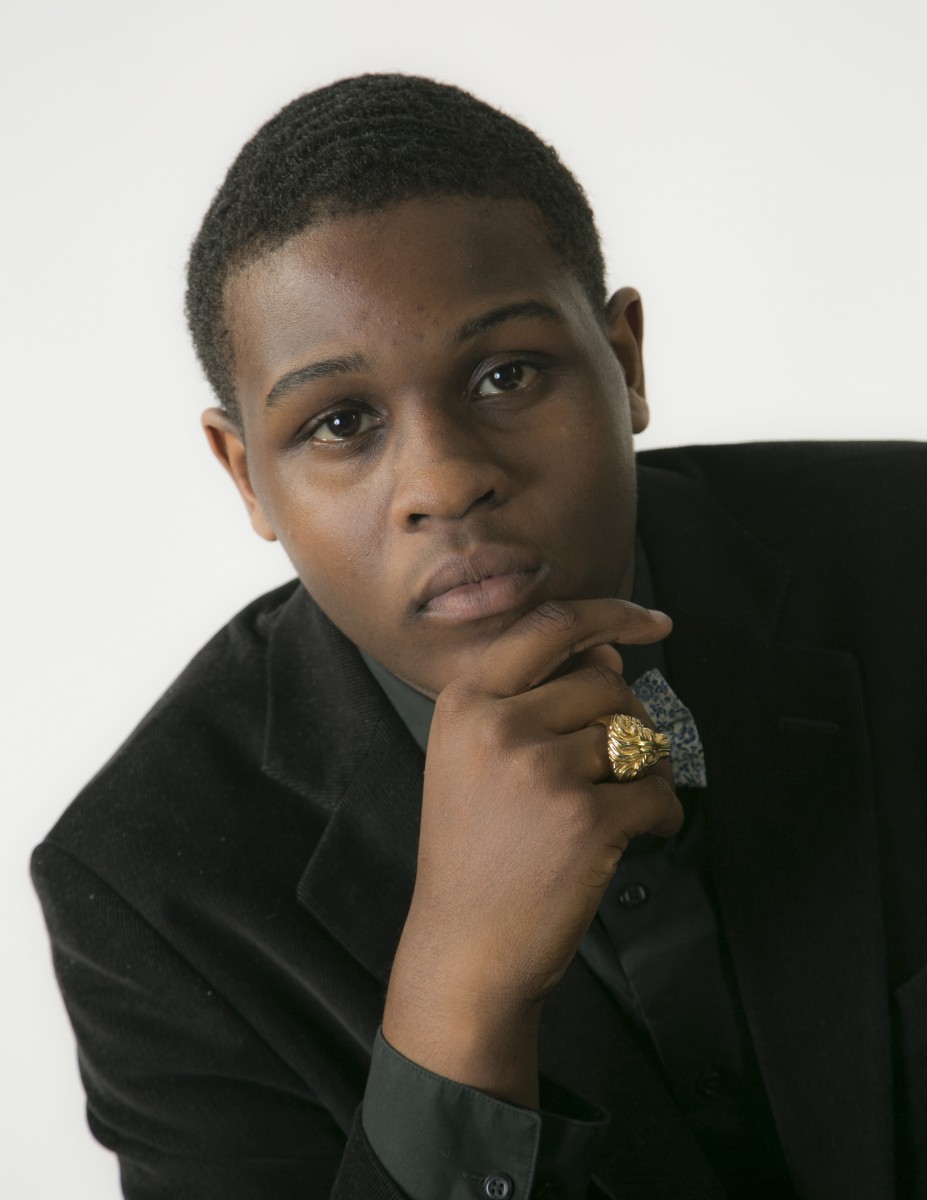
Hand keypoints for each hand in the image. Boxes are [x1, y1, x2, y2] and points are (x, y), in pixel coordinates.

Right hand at [383, 598, 681, 1104]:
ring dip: (647, 769)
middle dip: (626, 721)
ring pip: (635, 736)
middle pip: (606, 684)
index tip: (655, 621)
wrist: (467, 947)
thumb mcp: (478, 759)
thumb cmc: (476, 851)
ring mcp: (541, 770)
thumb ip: (536, 698)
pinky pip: (658, 790)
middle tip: (614, 767)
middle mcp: (498, 725)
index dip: (612, 614)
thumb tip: (609, 652)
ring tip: (621, 806)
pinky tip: (638, 836)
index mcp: (465, 702)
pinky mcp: (586, 818)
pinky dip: (663, 813)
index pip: (550, 626)